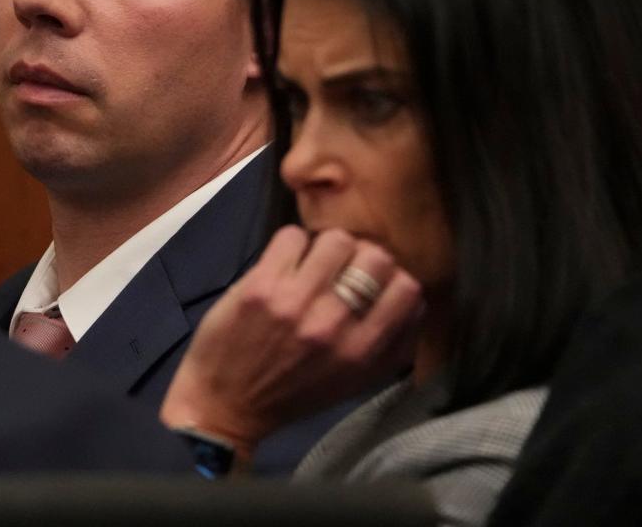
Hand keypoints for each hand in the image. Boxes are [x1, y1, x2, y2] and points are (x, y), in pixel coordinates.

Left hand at [160, 225, 422, 459]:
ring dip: (325, 247)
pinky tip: (283, 264)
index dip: (392, 278)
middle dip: (362, 256)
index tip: (373, 281)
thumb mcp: (353, 383)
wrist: (224, 406)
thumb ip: (390, 347)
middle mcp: (334, 324)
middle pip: (375, 256)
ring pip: (335, 239)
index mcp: (361, 351)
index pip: (407, 289)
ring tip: (311, 264)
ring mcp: (295, 301)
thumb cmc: (293, 394)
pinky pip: (292, 236)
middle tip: (341, 268)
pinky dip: (291, 244)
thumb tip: (416, 303)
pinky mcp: (260, 285)